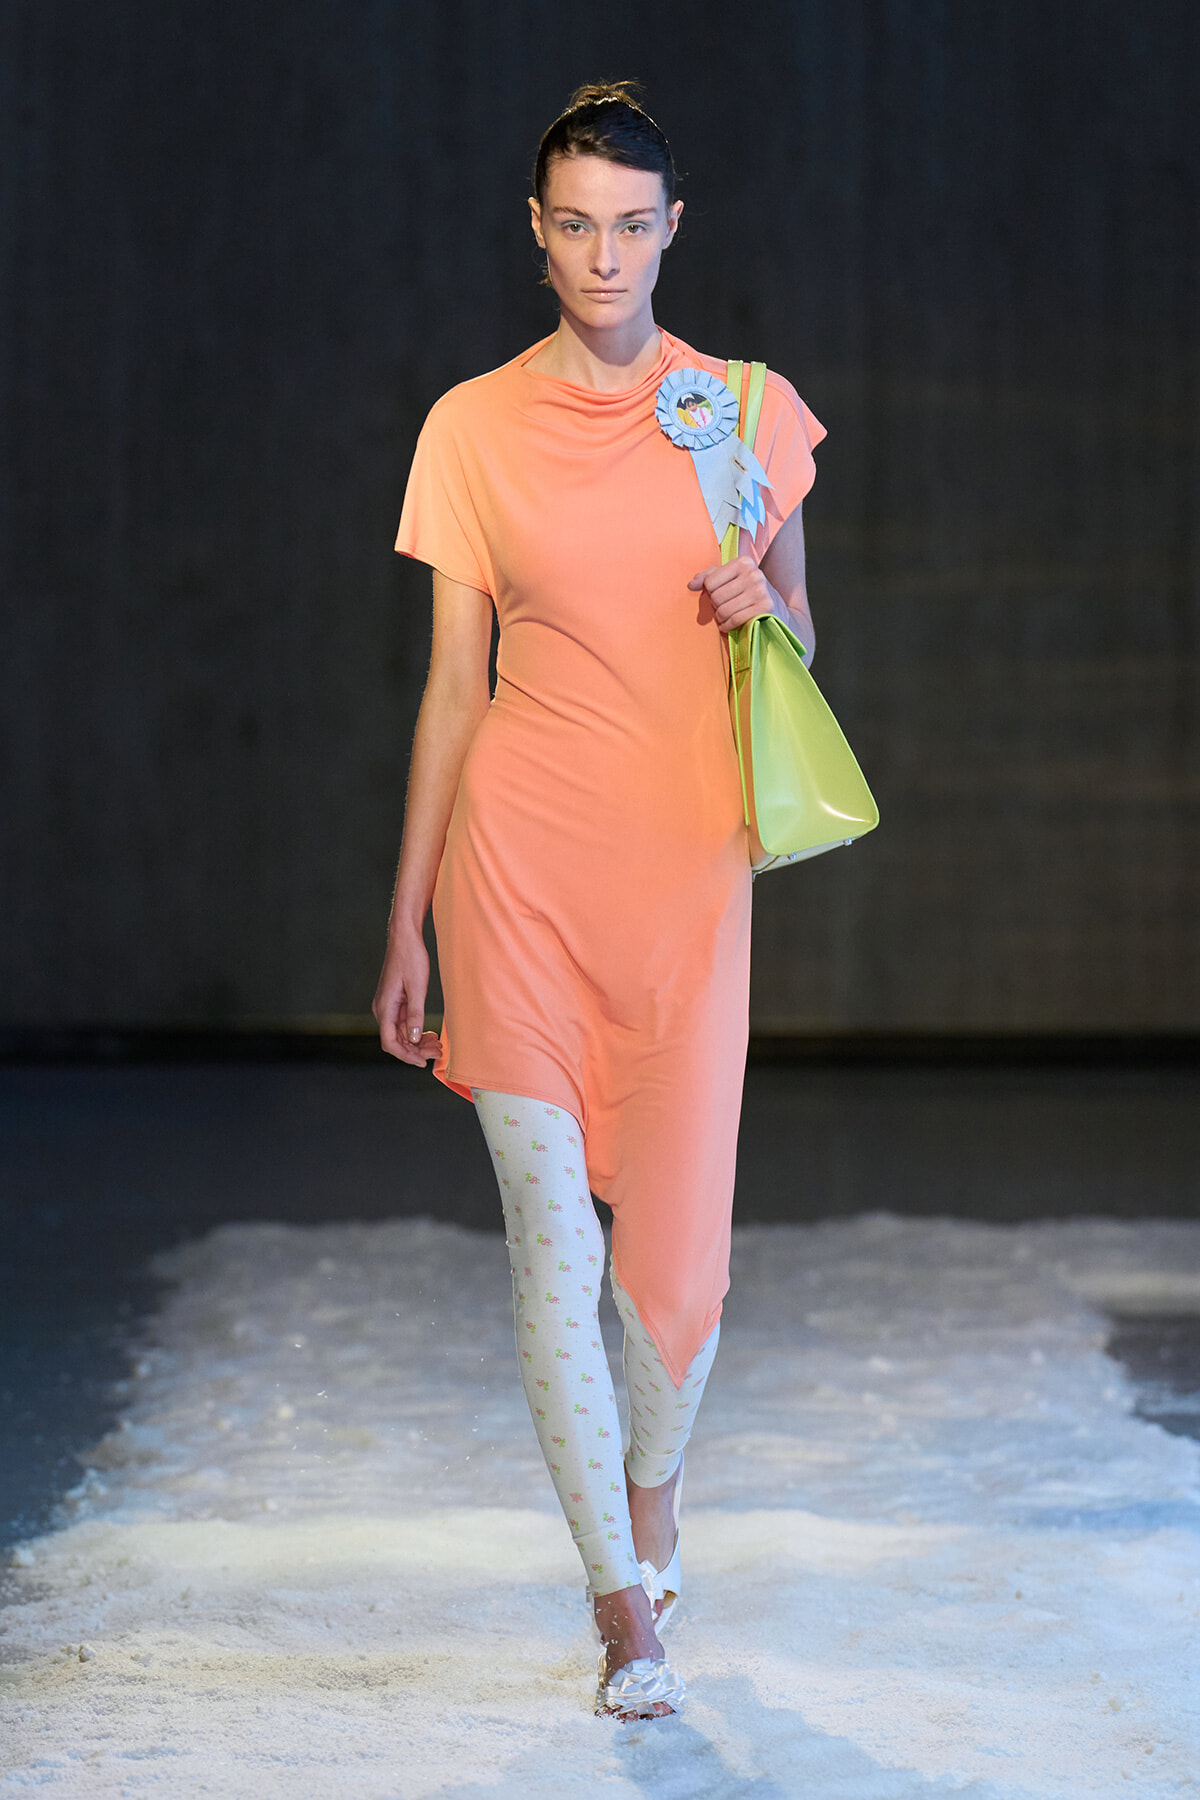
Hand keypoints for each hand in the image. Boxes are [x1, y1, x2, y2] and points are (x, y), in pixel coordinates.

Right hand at [372, 927, 441, 1066]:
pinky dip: (416, 1030)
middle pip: (396, 1040)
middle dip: (416, 1050)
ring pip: (401, 1033)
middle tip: (438, 1052)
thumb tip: (415, 1039)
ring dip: (417, 1042)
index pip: (390, 1042)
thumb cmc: (411, 959)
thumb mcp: (417, 988)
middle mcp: (382, 1009)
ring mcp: (387, 1005)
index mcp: (384, 1007)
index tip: (423, 1062)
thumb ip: (415, 1014)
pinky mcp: (394, 1001)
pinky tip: (429, 1033)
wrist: (405, 938)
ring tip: (437, 1044)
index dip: (406, 1055)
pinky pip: (403, 1022)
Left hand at [688, 555, 776, 633]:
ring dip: (720, 618)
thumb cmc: (748, 591)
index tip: (719, 594)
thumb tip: (691, 585)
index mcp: (743, 562)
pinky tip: (729, 625)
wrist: (776, 608)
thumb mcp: (729, 578)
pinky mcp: (764, 608)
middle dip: (715, 606)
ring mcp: (760, 591)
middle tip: (723, 607)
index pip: (710, 582)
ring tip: (725, 616)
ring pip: (723, 610)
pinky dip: (727, 626)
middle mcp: (753, 574)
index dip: (710, 592)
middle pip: (715, 597)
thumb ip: (708, 577)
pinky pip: (734, 620)